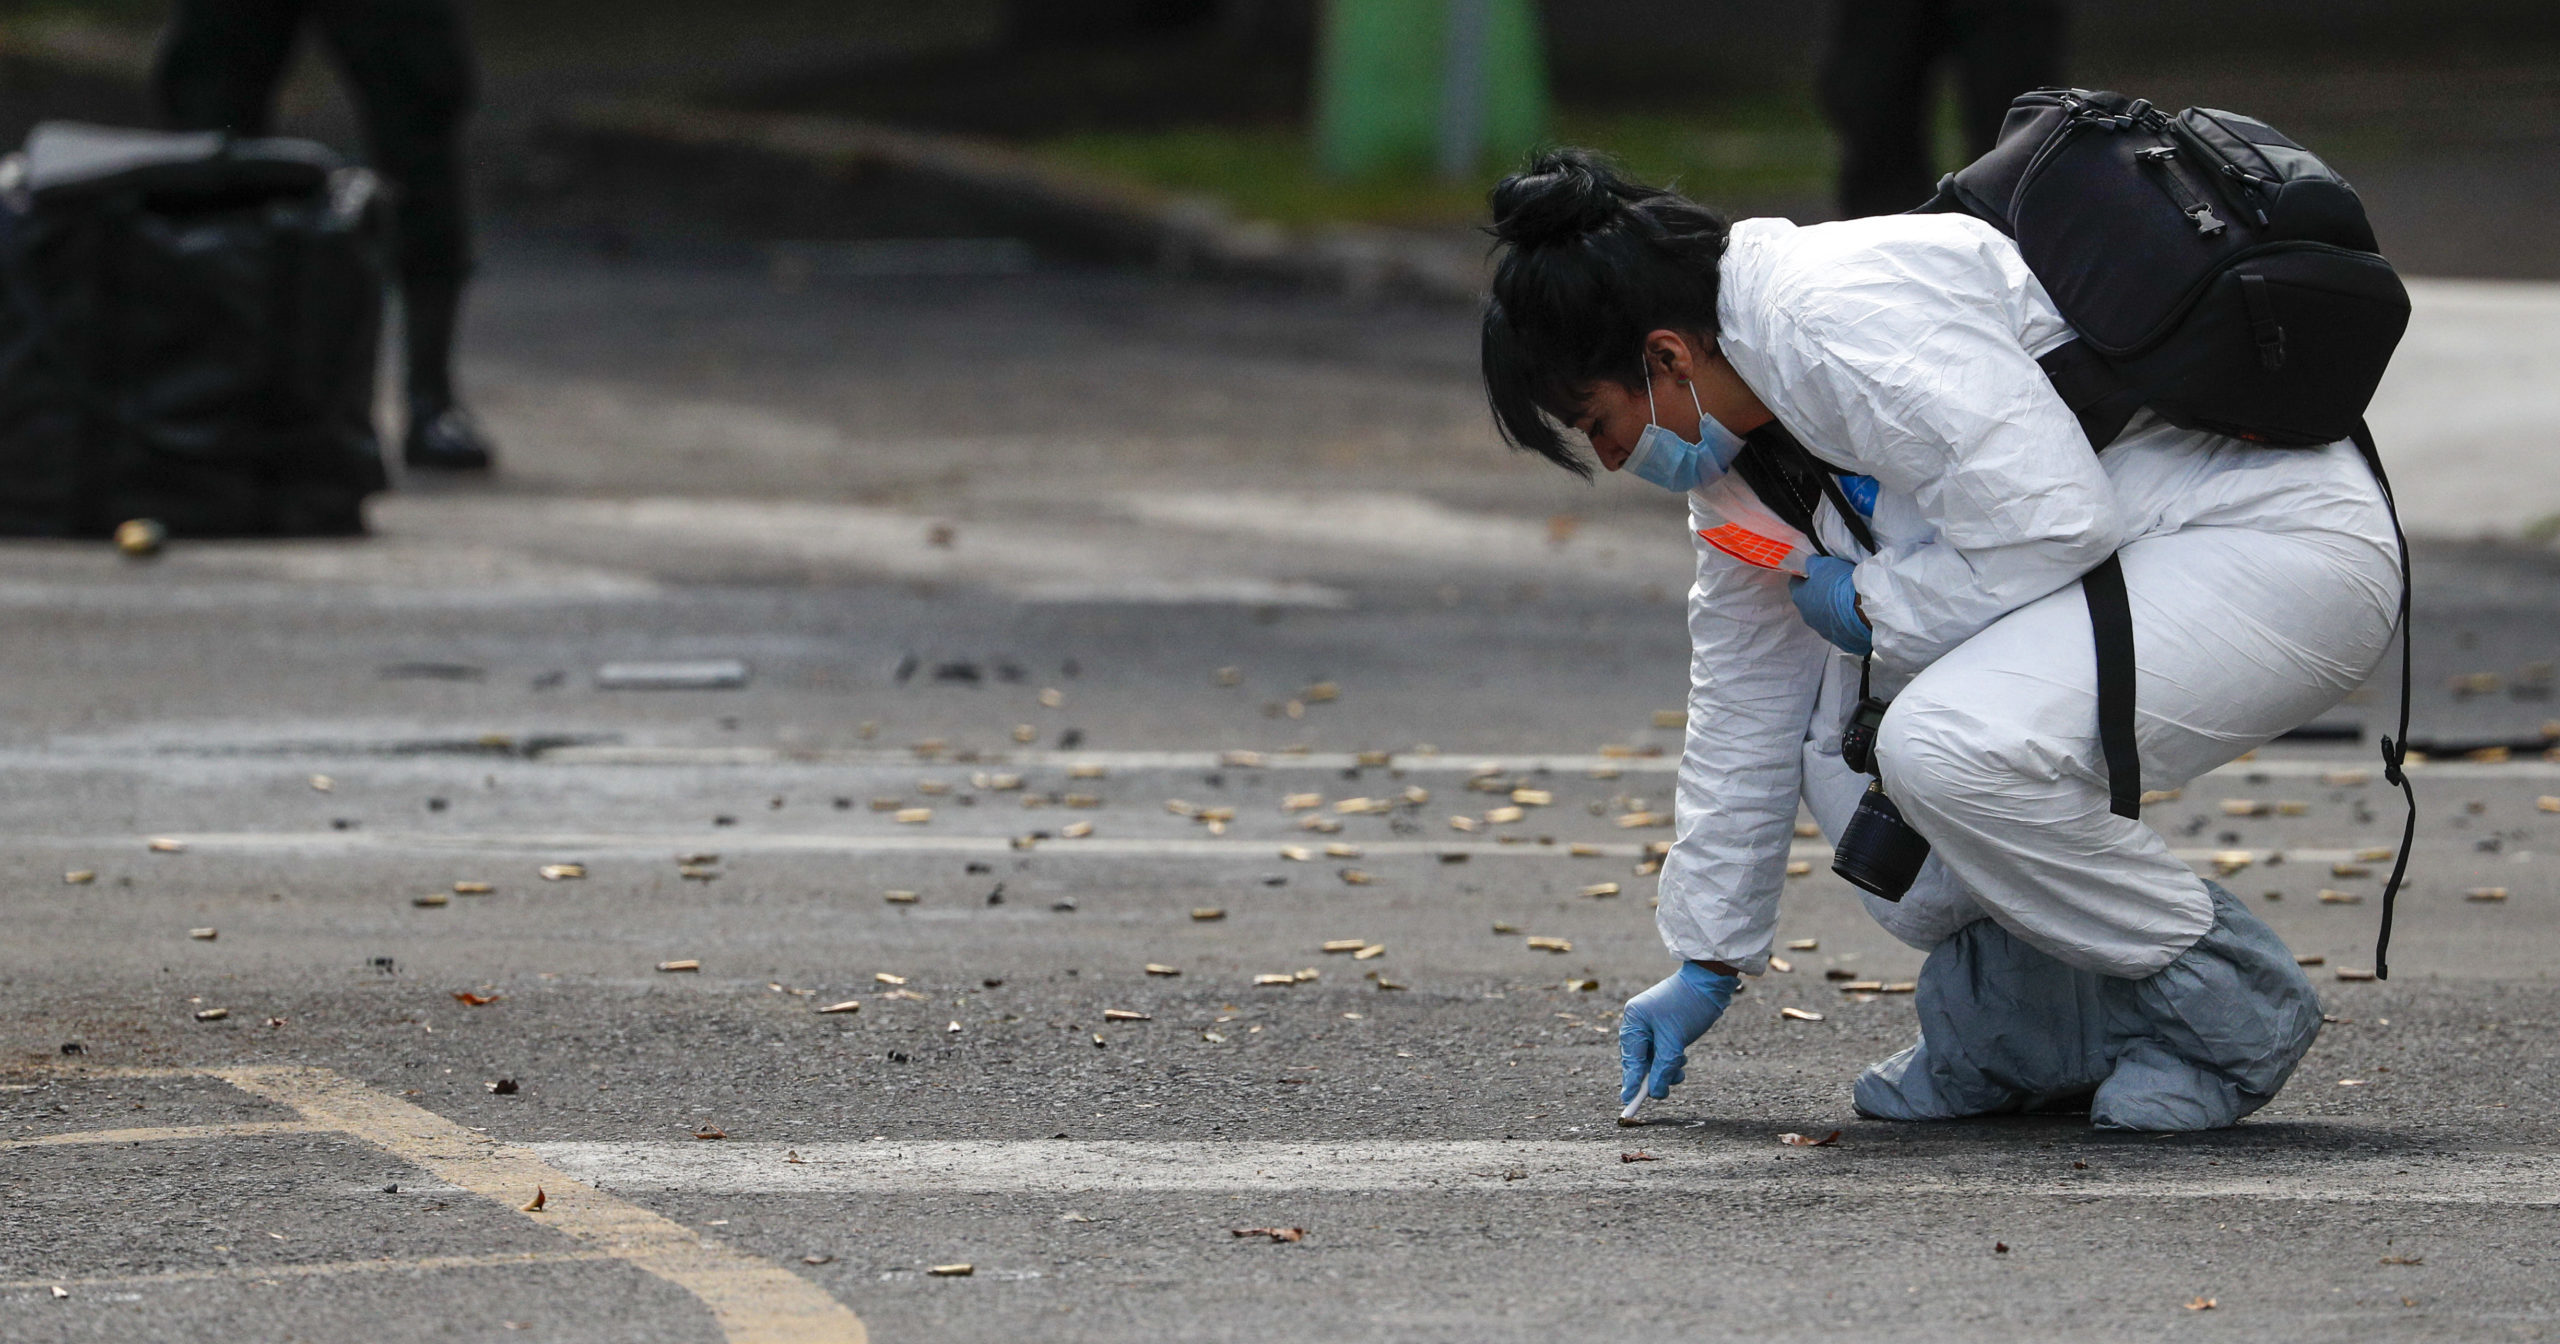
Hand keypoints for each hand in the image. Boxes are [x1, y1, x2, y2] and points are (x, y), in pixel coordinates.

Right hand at [1618, 961, 1740, 1102]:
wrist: (1709, 981)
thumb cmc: (1689, 1006)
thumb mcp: (1675, 1042)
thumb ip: (1663, 1068)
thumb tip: (1656, 1093)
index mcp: (1634, 1020)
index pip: (1631, 1057)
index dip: (1631, 1081)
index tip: (1628, 1101)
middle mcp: (1638, 1021)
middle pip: (1639, 1059)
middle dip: (1653, 1075)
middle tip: (1662, 1091)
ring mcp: (1650, 1022)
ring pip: (1652, 1056)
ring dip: (1666, 1067)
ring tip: (1680, 1071)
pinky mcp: (1663, 1025)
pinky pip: (1661, 1049)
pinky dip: (1670, 1058)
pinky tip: (1682, 1057)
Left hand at [1788, 554, 1871, 655]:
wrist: (1864, 609)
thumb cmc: (1839, 584)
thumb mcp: (1823, 564)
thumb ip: (1813, 564)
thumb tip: (1810, 563)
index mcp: (1800, 598)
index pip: (1795, 584)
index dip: (1804, 576)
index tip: (1813, 572)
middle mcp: (1808, 617)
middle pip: (1809, 602)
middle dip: (1818, 594)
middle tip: (1832, 585)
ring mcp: (1824, 631)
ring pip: (1824, 617)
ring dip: (1831, 609)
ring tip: (1846, 600)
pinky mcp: (1840, 640)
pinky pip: (1840, 628)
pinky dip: (1844, 621)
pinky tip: (1854, 614)